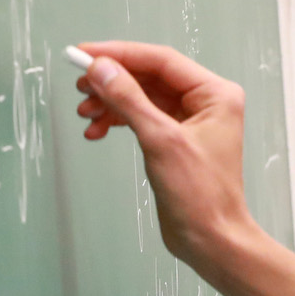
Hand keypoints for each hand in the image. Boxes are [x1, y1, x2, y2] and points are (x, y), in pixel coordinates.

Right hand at [72, 43, 255, 268]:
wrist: (211, 240)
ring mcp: (190, 121)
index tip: (84, 54)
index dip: (119, 54)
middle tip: (80, 86)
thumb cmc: (201, 196)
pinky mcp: (175, 141)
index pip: (160, 61)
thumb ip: (128, 99)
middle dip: (112, 81)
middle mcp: (205, 102)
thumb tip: (101, 69)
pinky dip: (117, 121)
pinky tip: (97, 130)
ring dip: (110, 103)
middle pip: (148, 77)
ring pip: (141, 97)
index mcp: (214, 94)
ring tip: (85, 113)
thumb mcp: (160, 141)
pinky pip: (141, 118)